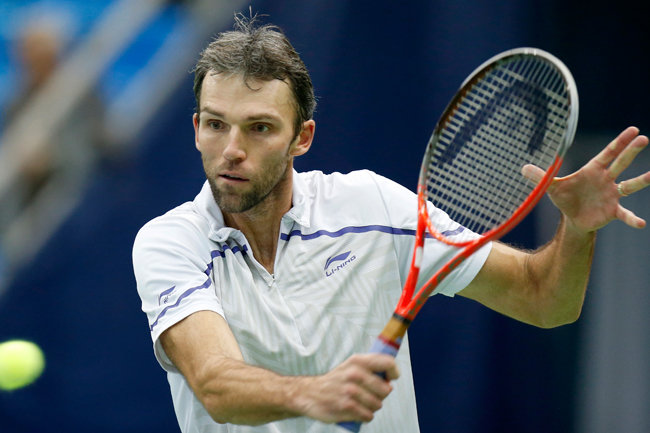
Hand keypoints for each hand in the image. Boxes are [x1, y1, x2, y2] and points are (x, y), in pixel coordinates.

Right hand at [294, 354, 398, 423]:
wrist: (309, 393)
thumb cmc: (335, 380)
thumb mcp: (351, 365)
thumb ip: (371, 368)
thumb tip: (390, 380)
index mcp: (358, 361)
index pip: (388, 363)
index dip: (394, 372)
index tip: (391, 378)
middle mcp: (354, 374)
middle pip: (386, 389)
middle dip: (380, 395)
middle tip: (369, 393)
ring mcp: (350, 391)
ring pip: (378, 404)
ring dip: (372, 406)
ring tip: (360, 402)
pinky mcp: (346, 407)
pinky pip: (368, 416)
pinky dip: (364, 416)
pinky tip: (356, 410)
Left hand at [523, 126, 649, 232]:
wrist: (573, 218)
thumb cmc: (566, 198)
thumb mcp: (552, 187)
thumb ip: (540, 177)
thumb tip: (522, 168)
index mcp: (593, 170)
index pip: (608, 153)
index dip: (619, 142)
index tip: (633, 130)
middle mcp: (606, 180)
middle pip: (620, 163)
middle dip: (631, 151)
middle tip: (644, 138)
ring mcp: (612, 195)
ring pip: (630, 185)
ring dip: (641, 181)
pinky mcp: (613, 211)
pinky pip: (625, 214)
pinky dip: (632, 218)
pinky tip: (641, 224)